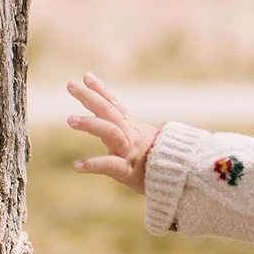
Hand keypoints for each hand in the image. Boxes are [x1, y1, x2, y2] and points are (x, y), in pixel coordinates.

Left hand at [66, 72, 159, 194]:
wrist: (182, 176)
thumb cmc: (159, 160)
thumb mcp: (142, 140)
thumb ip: (123, 129)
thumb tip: (107, 118)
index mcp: (132, 128)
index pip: (115, 104)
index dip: (101, 90)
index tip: (86, 76)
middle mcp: (131, 135)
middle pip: (110, 111)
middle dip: (90, 97)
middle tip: (71, 84)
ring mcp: (129, 151)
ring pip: (111, 132)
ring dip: (91, 124)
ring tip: (70, 120)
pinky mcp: (128, 171)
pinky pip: (110, 165)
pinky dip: (93, 164)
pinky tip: (77, 166)